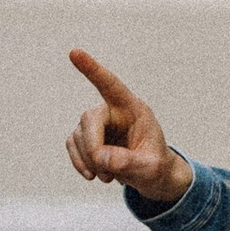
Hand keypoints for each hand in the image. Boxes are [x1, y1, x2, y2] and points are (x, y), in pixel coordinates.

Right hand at [63, 51, 191, 209]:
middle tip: (103, 171)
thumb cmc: (156, 167)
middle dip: (92, 146)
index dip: (92, 69)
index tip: (74, 53)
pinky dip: (79, 162)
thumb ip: (130, 162)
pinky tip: (93, 175)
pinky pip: (72, 145)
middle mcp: (113, 111)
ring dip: (89, 160)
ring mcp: (99, 124)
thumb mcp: (152, 168)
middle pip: (90, 118)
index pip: (111, 85)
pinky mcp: (87, 138)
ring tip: (107, 177)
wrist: (153, 177)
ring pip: (79, 135)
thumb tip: (101, 158)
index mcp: (133, 109)